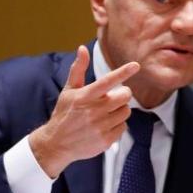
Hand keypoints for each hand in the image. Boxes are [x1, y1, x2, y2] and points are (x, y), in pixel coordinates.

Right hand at [30, 45, 139, 177]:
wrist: (56, 144)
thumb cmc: (64, 114)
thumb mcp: (68, 90)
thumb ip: (78, 69)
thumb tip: (82, 49)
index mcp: (85, 96)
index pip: (107, 81)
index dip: (123, 72)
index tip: (136, 66)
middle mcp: (94, 110)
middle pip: (125, 96)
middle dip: (122, 95)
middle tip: (113, 98)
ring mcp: (100, 126)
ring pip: (126, 111)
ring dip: (120, 110)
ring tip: (106, 113)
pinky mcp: (106, 140)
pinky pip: (123, 127)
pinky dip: (117, 125)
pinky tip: (105, 126)